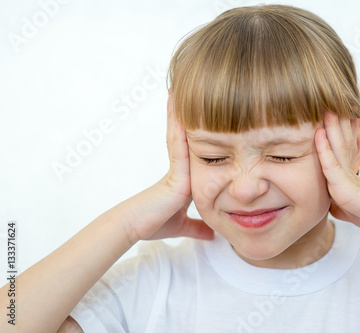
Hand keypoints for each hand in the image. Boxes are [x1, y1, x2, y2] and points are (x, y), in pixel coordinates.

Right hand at [114, 92, 213, 242]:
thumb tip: (212, 234)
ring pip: (181, 134)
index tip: (209, 113)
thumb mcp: (184, 225)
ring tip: (183, 87)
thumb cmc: (155, 223)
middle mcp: (181, 167)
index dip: (200, 130)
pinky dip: (180, 127)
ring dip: (182, 112)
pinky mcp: (175, 171)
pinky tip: (182, 109)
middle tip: (196, 89)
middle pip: (188, 135)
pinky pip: (179, 145)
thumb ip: (197, 227)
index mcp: (185, 176)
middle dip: (191, 114)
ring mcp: (177, 167)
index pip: (195, 148)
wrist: (137, 226)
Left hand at [314, 112, 359, 238]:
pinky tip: (319, 133)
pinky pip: (331, 165)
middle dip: (332, 122)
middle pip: (339, 141)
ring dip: (329, 127)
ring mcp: (347, 177)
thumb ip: (339, 203)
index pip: (338, 149)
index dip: (332, 131)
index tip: (324, 114)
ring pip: (336, 147)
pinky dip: (324, 149)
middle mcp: (348, 171)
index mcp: (348, 174)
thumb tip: (331, 203)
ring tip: (324, 107)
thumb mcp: (351, 209)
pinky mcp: (346, 187)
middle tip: (325, 102)